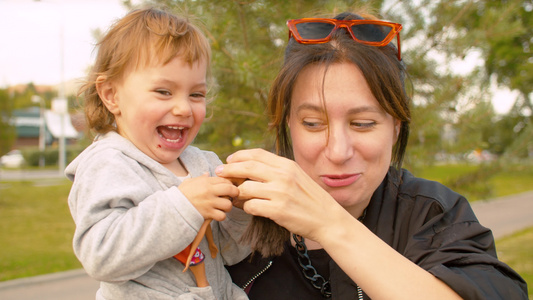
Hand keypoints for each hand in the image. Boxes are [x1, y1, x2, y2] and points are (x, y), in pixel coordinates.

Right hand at [178, 173, 238, 220]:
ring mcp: (209, 203)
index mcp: (206, 182)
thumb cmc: (181, 194)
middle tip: (232, 196)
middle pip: (231, 190)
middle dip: (234, 193)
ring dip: (227, 206)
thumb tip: (207, 173)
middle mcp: (210, 191)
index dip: (229, 183)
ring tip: (223, 206)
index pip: (225, 180)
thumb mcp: (190, 182)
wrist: (173, 207)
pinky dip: (221, 216)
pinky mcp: (208, 214)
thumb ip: (200, 178)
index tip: (228, 187)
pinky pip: (222, 216)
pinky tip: (217, 214)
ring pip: (228, 204)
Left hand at [215, 149, 344, 240]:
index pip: (257, 154)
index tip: (229, 160)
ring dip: (237, 193)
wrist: (328, 219)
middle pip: (246, 167)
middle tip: (219, 174)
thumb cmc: (311, 198)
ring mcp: (280, 193)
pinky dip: (246, 208)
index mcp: (287, 165)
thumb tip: (252, 166)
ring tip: (236, 197)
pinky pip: (251, 206)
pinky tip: (249, 209)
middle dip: (229, 170)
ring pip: (245, 188)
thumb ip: (277, 170)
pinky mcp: (277, 211)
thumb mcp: (297, 176)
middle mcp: (282, 176)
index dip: (239, 155)